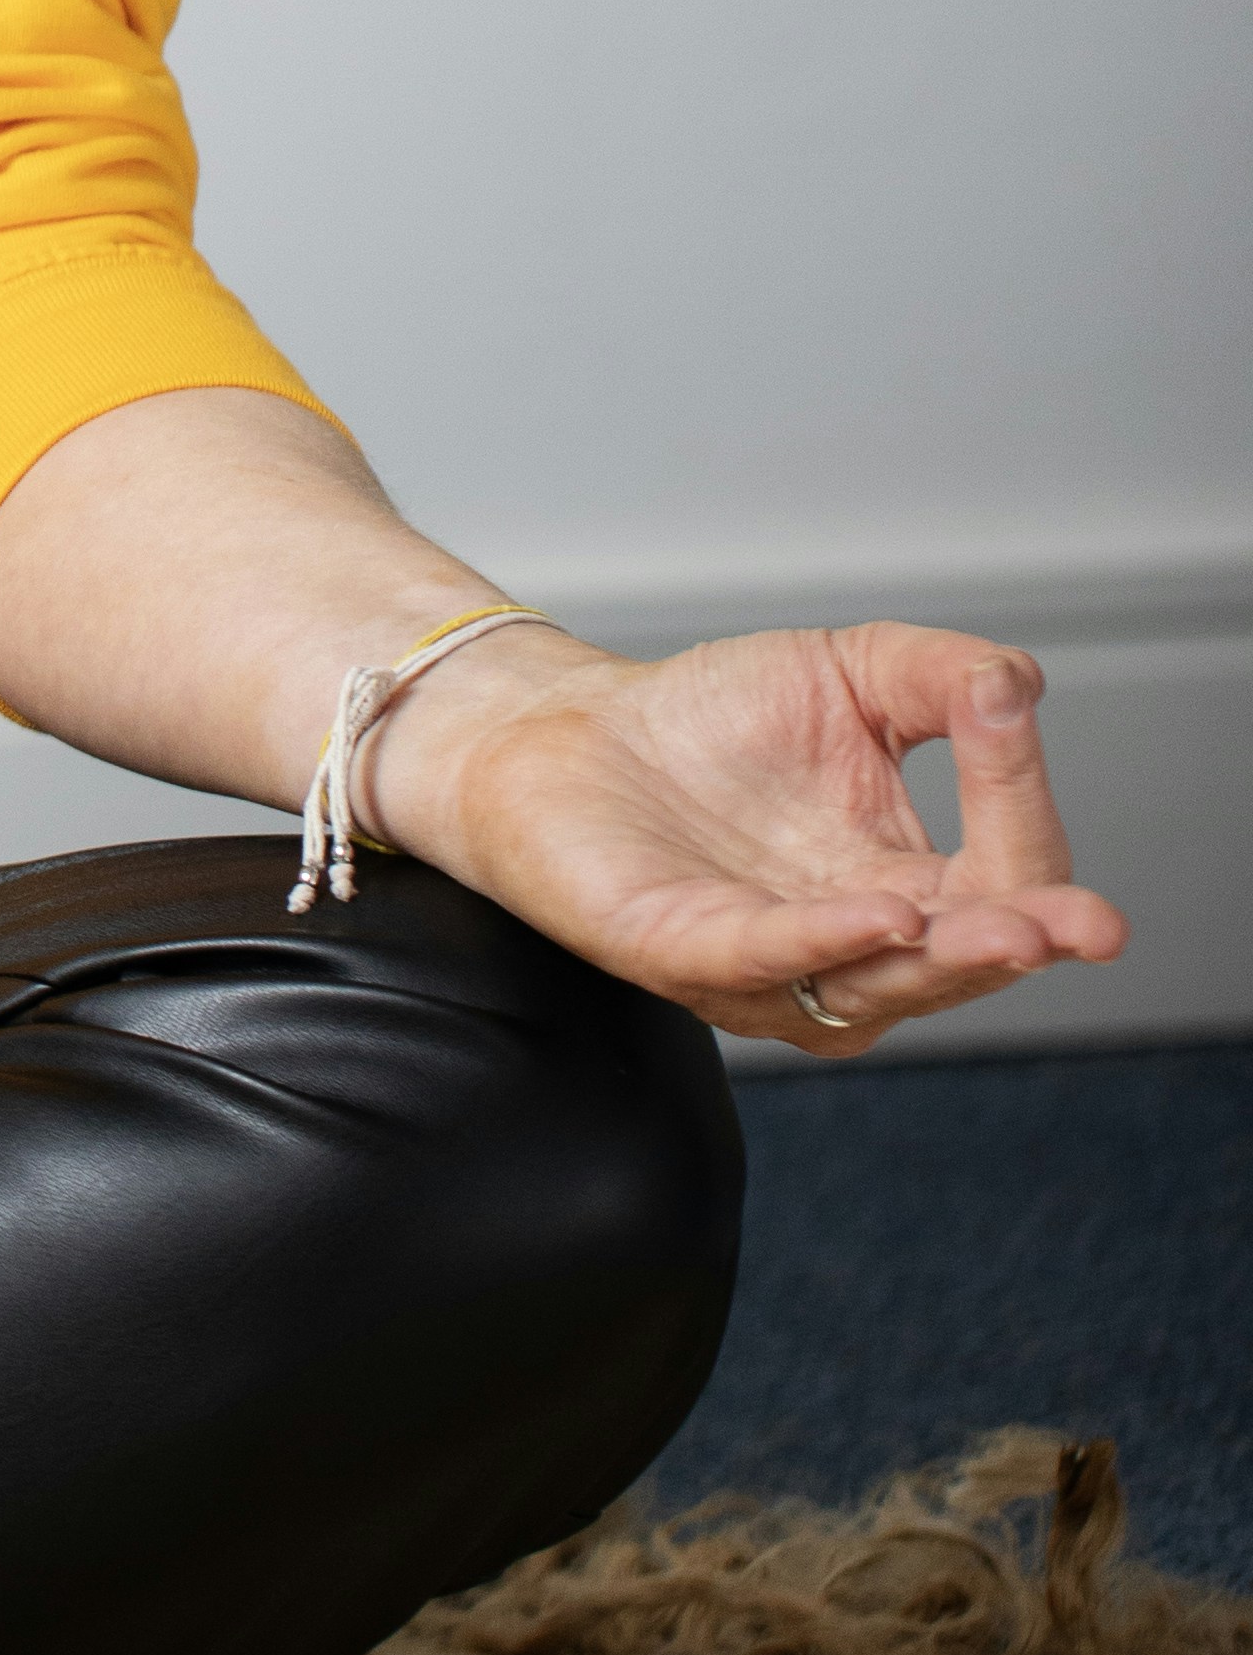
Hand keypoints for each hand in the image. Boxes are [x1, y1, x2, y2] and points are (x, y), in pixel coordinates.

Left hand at [385, 619, 1128, 1061]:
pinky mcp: (680, 953)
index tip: (1012, 719)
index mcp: (905, 887)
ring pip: (876, 980)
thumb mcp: (849, 674)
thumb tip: (1021, 684)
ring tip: (1011, 926)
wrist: (568, 727)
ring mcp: (768, 966)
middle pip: (959, 957)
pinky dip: (825, 940)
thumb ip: (942, 676)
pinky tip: (881, 913)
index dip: (1025, 811)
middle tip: (1086, 924)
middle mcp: (849, 948)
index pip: (1001, 878)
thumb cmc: (709, 719)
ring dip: (945, 953)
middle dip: (1024, 937)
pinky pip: (763, 960)